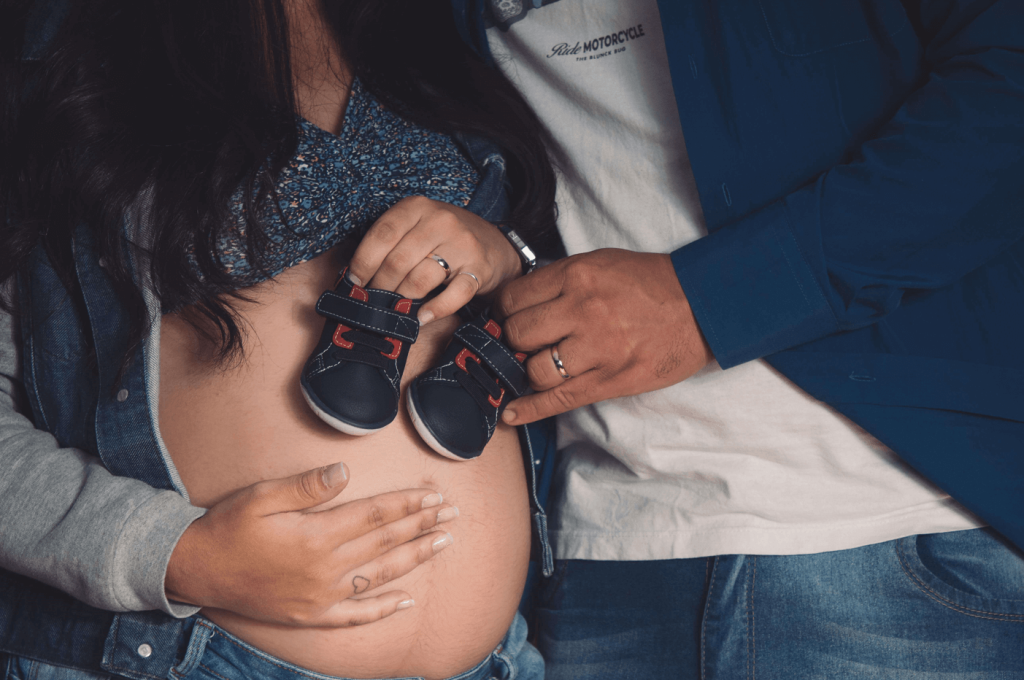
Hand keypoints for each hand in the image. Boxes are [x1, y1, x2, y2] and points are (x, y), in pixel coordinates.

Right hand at [165, 462, 457, 626]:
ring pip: (380, 575)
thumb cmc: (228, 527)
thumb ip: (306, 486)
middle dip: (421, 526)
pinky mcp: (311, 616)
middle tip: (452, 514)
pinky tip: (407, 602)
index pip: (375, 515)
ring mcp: (321, 596)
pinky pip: (356, 616)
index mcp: (316, 535)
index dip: (407, 505)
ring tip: (443, 543)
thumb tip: (345, 471)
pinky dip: (383, 610)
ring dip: (414, 558)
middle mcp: (325, 568)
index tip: (433, 496)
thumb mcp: (262, 496)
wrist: (196, 570)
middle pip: (385, 542)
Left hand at [347, 196, 521, 324]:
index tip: (354, 283)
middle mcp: (440, 221)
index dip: (363, 262)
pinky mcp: (479, 269)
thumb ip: (390, 243)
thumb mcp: (415, 227)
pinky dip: (435, 310)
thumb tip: (356, 277)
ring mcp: (462, 244)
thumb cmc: (442, 239)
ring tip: (396, 307)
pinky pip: (453, 296)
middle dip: (381, 286)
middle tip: (374, 300)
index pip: (382, 235)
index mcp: (417, 207)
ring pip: (421, 279)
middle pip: (398, 261)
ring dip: (403, 298)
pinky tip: (422, 317)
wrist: (492, 243)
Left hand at [494, 249, 713, 424]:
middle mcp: (582, 310)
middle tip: (523, 342)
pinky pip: (558, 399)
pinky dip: (530, 409)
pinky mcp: (610, 380)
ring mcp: (597, 349)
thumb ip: (561, 280)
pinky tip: (512, 414)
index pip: (514, 298)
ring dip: (529, 370)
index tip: (505, 317)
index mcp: (577, 276)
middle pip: (518, 333)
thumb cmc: (651, 283)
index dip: (504, 310)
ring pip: (535, 370)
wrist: (702, 304)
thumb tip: (520, 304)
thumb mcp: (602, 263)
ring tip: (536, 365)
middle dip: (513, 340)